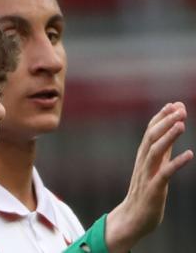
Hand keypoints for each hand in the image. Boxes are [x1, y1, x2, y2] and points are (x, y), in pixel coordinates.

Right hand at [105, 102, 192, 252]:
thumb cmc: (146, 192)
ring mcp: (147, 175)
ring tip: (182, 124)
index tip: (174, 104)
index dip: (161, 117)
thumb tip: (171, 129)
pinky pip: (164, 174)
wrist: (133, 218)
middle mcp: (143, 162)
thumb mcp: (153, 167)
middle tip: (180, 109)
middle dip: (166, 122)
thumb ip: (162, 149)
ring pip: (155, 151)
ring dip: (168, 137)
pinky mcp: (153, 190)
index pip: (150, 131)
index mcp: (143, 156)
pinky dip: (176, 163)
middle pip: (151, 137)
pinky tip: (190, 155)